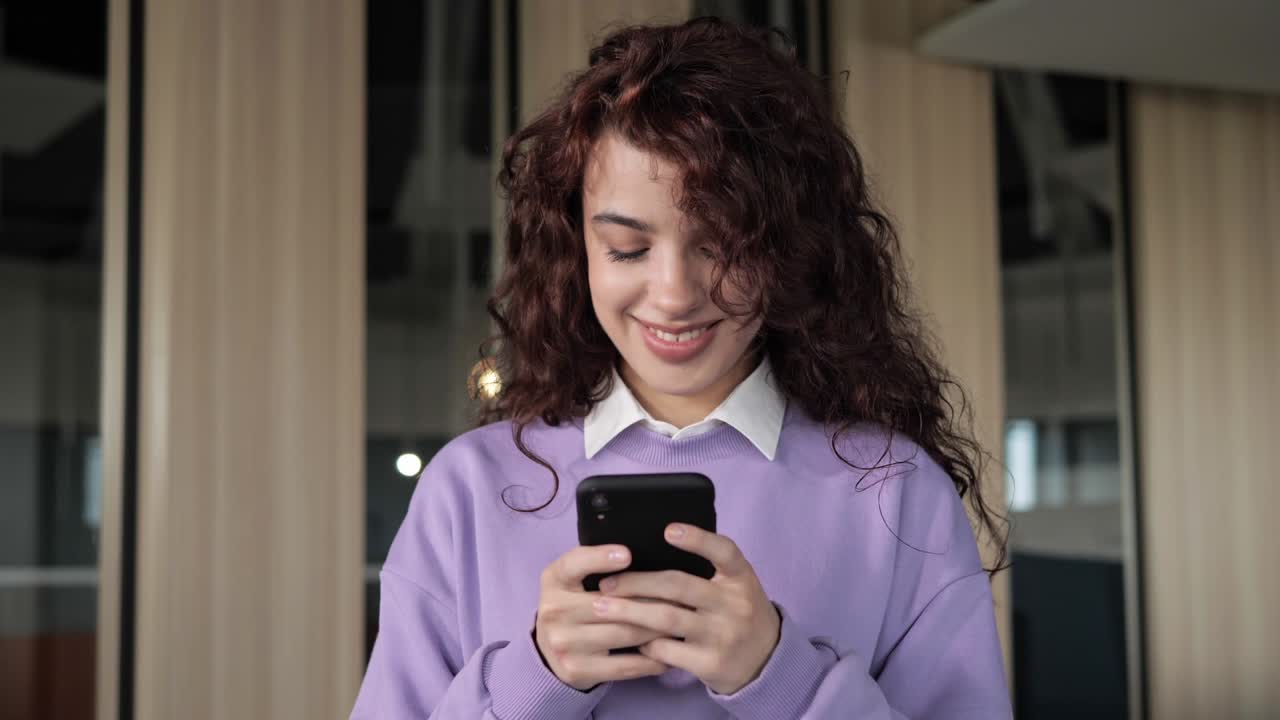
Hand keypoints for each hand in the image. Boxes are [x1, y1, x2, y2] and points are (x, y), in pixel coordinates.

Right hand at [534, 544, 671, 690]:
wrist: (551, 652)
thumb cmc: (574, 605)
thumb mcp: (572, 579)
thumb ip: (594, 564)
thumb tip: (638, 554)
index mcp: (554, 581)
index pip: (573, 564)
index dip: (599, 558)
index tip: (628, 554)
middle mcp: (553, 611)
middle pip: (611, 603)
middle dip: (651, 600)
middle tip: (682, 596)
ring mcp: (564, 643)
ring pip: (624, 633)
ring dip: (658, 629)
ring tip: (682, 622)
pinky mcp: (577, 670)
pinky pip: (625, 665)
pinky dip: (652, 660)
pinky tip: (670, 653)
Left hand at [593, 524, 781, 694]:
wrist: (766, 661)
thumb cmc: (738, 612)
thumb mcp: (736, 586)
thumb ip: (708, 569)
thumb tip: (652, 550)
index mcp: (741, 578)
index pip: (724, 551)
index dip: (698, 539)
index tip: (668, 529)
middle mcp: (734, 605)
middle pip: (679, 585)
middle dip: (637, 582)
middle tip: (607, 583)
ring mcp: (723, 635)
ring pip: (666, 618)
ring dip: (629, 612)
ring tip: (602, 607)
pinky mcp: (710, 663)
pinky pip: (667, 650)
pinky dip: (644, 642)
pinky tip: (629, 637)